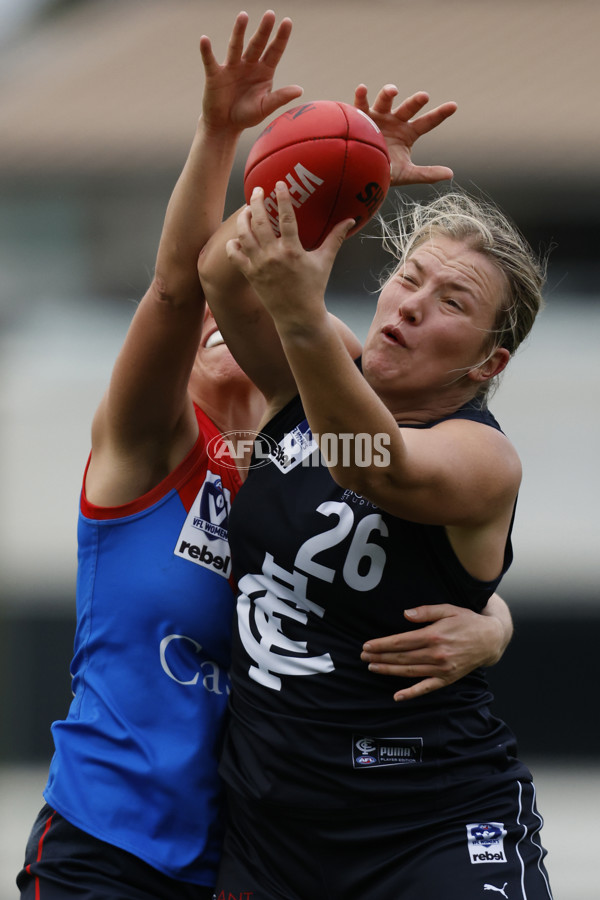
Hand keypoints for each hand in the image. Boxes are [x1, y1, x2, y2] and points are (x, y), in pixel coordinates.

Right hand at [199, 11, 302, 134]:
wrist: (225, 125)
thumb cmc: (246, 116)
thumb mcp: (264, 108)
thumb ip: (280, 98)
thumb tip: (300, 90)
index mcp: (264, 71)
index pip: (274, 51)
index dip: (281, 38)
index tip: (287, 21)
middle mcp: (248, 65)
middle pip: (257, 44)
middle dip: (263, 30)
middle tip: (270, 14)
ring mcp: (231, 67)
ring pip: (236, 46)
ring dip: (239, 32)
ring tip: (243, 16)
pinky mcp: (215, 75)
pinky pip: (210, 60)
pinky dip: (207, 51)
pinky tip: (205, 39)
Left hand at [226, 182, 352, 322]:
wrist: (298, 316)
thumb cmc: (313, 288)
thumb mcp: (325, 262)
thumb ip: (335, 239)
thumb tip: (351, 220)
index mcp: (293, 251)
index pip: (285, 218)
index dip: (282, 198)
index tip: (279, 183)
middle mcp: (274, 256)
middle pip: (260, 221)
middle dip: (257, 202)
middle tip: (258, 191)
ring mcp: (259, 265)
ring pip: (244, 235)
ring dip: (243, 219)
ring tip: (246, 210)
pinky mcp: (250, 275)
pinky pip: (235, 256)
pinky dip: (232, 245)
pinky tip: (236, 238)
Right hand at [353, 84, 456, 184]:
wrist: (361, 173)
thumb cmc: (385, 172)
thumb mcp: (407, 174)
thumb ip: (427, 173)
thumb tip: (450, 174)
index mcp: (408, 132)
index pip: (427, 122)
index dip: (440, 114)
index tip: (454, 106)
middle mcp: (395, 121)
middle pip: (408, 108)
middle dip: (416, 101)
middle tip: (424, 97)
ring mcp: (379, 117)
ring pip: (385, 100)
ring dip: (388, 93)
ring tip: (393, 90)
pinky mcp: (361, 117)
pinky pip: (360, 104)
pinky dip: (361, 95)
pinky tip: (362, 88)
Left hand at [361, 603, 505, 701]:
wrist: (490, 639)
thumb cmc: (467, 621)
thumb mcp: (448, 609)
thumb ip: (426, 611)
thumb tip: (405, 614)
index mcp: (433, 635)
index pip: (401, 642)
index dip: (382, 645)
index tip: (367, 646)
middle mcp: (436, 654)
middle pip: (401, 657)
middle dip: (380, 657)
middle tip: (363, 657)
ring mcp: (441, 668)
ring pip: (409, 671)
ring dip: (389, 671)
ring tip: (372, 668)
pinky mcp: (447, 678)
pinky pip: (426, 687)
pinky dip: (411, 693)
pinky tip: (397, 696)